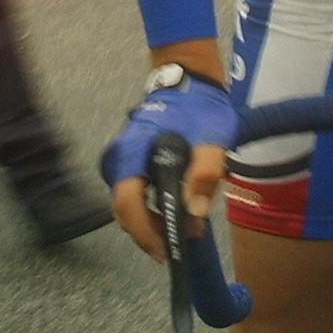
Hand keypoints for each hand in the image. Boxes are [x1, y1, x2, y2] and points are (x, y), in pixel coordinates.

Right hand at [100, 71, 236, 263]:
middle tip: (181, 239)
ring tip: (183, 221)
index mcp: (133, 152)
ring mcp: (121, 159)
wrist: (188, 81)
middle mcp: (119, 158)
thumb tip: (194, 214)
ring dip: (152, 220)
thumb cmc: (199, 109)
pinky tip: (174, 205)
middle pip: (125, 210)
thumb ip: (204, 174)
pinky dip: (150, 207)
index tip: (165, 251)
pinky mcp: (128, 161)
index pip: (127, 203)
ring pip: (129, 204)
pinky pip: (134, 193)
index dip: (144, 232)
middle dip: (151, 231)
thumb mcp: (213, 139)